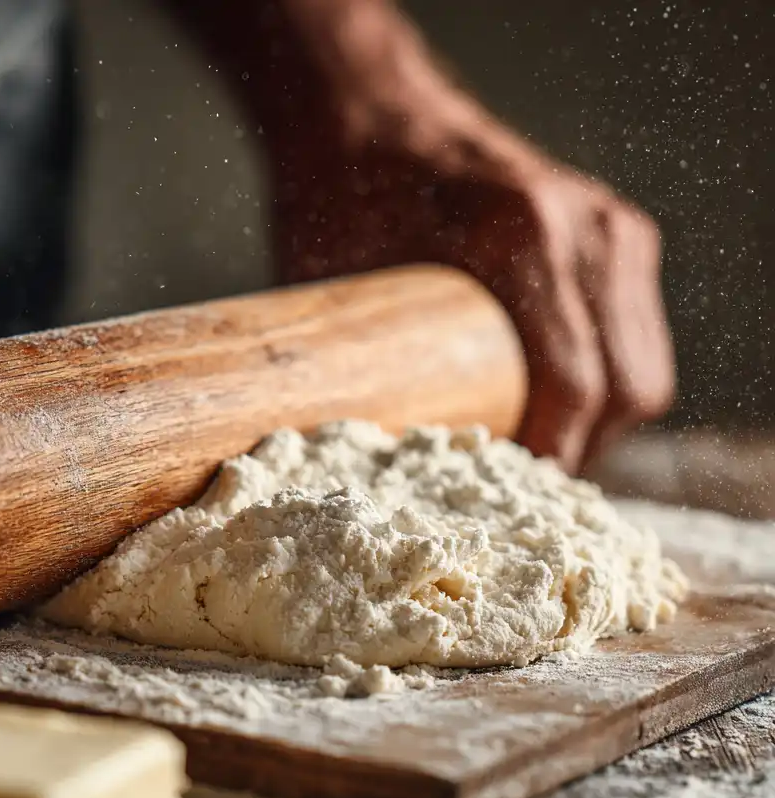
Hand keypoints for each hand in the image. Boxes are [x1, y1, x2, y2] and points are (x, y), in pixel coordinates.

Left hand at [261, 16, 674, 471]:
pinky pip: (635, 338)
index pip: (573, 385)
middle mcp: (587, 227)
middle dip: (576, 451)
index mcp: (525, 235)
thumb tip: (366, 469)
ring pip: (641, 371)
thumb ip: (357, 367)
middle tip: (512, 487)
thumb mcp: (334, 285)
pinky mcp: (614, 236)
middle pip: (624, 389)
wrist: (367, 122)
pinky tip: (555, 408)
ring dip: (596, 425)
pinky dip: (606, 384)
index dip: (546, 457)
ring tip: (531, 452)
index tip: (504, 498)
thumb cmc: (343, 197)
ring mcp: (611, 227)